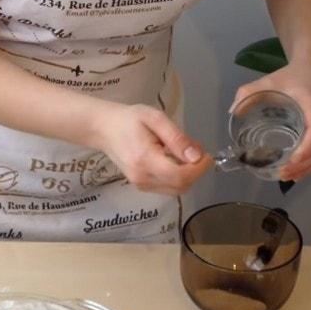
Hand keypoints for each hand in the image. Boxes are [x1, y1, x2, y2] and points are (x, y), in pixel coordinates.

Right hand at [89, 103, 211, 195]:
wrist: (104, 129)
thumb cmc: (129, 119)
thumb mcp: (155, 119)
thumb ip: (177, 138)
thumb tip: (196, 156)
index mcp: (145, 160)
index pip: (180, 176)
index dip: (199, 169)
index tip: (207, 156)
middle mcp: (142, 178)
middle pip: (180, 187)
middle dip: (195, 172)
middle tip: (196, 151)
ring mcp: (141, 185)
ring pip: (176, 190)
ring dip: (187, 175)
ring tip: (184, 153)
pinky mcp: (141, 186)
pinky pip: (167, 188)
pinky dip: (177, 177)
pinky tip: (174, 160)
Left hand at [232, 63, 310, 180]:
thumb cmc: (291, 76)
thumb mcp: (268, 81)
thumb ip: (249, 93)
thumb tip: (232, 110)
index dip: (306, 147)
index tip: (292, 160)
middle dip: (303, 164)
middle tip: (283, 173)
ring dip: (308, 167)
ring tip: (288, 176)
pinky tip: (298, 172)